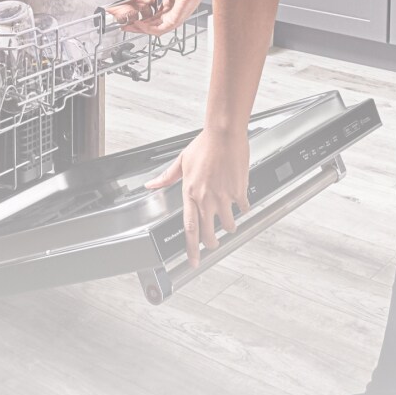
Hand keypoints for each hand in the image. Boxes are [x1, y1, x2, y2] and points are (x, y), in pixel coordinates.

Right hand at [125, 0, 212, 37]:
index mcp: (167, 3)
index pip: (151, 15)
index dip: (139, 18)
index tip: (129, 18)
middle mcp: (170, 13)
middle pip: (151, 24)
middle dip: (137, 26)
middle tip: (125, 26)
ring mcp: (173, 18)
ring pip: (153, 29)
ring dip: (140, 29)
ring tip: (130, 26)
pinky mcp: (174, 21)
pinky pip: (159, 29)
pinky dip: (147, 28)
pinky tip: (139, 24)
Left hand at [144, 126, 250, 268]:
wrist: (224, 134)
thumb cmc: (204, 144)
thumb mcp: (181, 161)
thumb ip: (166, 177)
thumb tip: (151, 184)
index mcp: (190, 192)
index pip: (189, 227)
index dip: (190, 248)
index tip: (193, 260)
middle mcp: (206, 198)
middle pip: (207, 232)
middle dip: (211, 243)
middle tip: (213, 245)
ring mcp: (223, 195)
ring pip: (227, 223)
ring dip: (229, 227)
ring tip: (229, 225)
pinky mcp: (238, 190)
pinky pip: (243, 207)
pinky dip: (243, 209)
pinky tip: (242, 206)